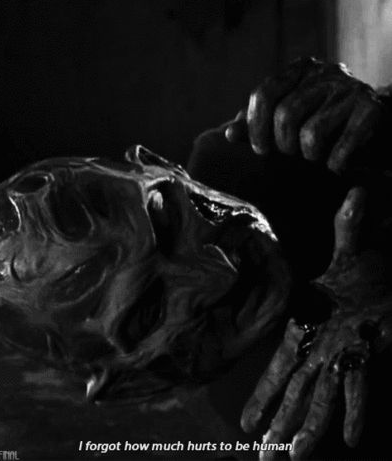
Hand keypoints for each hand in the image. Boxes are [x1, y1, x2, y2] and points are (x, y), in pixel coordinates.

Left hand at [226, 57, 384, 172]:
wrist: (377, 125)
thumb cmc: (324, 124)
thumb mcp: (288, 119)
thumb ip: (258, 123)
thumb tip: (228, 134)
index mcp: (299, 70)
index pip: (264, 93)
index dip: (256, 125)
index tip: (260, 150)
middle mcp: (324, 73)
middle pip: (286, 114)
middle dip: (282, 144)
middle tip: (289, 155)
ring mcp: (350, 89)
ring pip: (311, 132)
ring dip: (309, 155)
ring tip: (315, 157)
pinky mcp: (370, 110)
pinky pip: (340, 148)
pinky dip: (334, 164)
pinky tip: (336, 165)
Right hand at [240, 187, 391, 459]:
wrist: (388, 274)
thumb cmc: (368, 262)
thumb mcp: (354, 246)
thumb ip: (350, 225)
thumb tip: (356, 192)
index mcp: (306, 325)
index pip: (281, 369)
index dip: (265, 398)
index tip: (248, 427)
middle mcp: (319, 346)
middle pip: (296, 393)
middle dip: (280, 424)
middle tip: (262, 458)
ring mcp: (341, 354)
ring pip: (321, 399)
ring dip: (308, 427)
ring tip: (291, 458)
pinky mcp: (362, 355)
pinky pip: (356, 389)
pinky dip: (352, 414)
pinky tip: (350, 440)